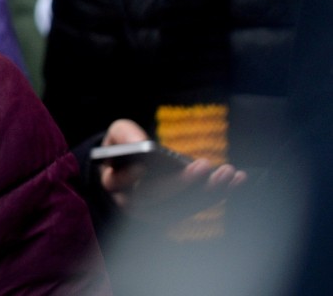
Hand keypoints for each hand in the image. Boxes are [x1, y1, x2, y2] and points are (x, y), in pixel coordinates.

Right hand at [97, 119, 246, 222]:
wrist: (134, 168)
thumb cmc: (127, 147)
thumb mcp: (120, 133)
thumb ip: (126, 135)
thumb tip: (143, 144)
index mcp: (112, 182)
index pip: (117, 182)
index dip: (129, 176)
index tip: (144, 165)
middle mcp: (130, 204)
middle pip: (155, 198)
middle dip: (182, 182)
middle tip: (204, 165)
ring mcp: (154, 214)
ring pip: (181, 207)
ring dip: (208, 191)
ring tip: (229, 172)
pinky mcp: (176, 216)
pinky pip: (198, 208)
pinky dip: (218, 195)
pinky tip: (237, 179)